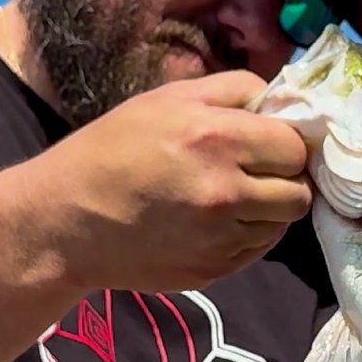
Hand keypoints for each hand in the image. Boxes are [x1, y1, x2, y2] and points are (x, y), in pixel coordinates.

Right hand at [16, 72, 312, 293]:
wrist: (63, 221)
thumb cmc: (111, 150)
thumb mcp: (166, 99)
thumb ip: (232, 90)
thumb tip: (281, 98)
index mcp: (216, 139)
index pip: (295, 146)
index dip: (288, 143)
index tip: (272, 143)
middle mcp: (225, 192)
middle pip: (299, 191)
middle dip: (285, 178)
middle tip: (259, 171)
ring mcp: (221, 238)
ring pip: (283, 223)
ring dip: (269, 209)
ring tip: (233, 195)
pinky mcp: (214, 270)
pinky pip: (258, 249)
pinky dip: (248, 234)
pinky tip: (215, 220)